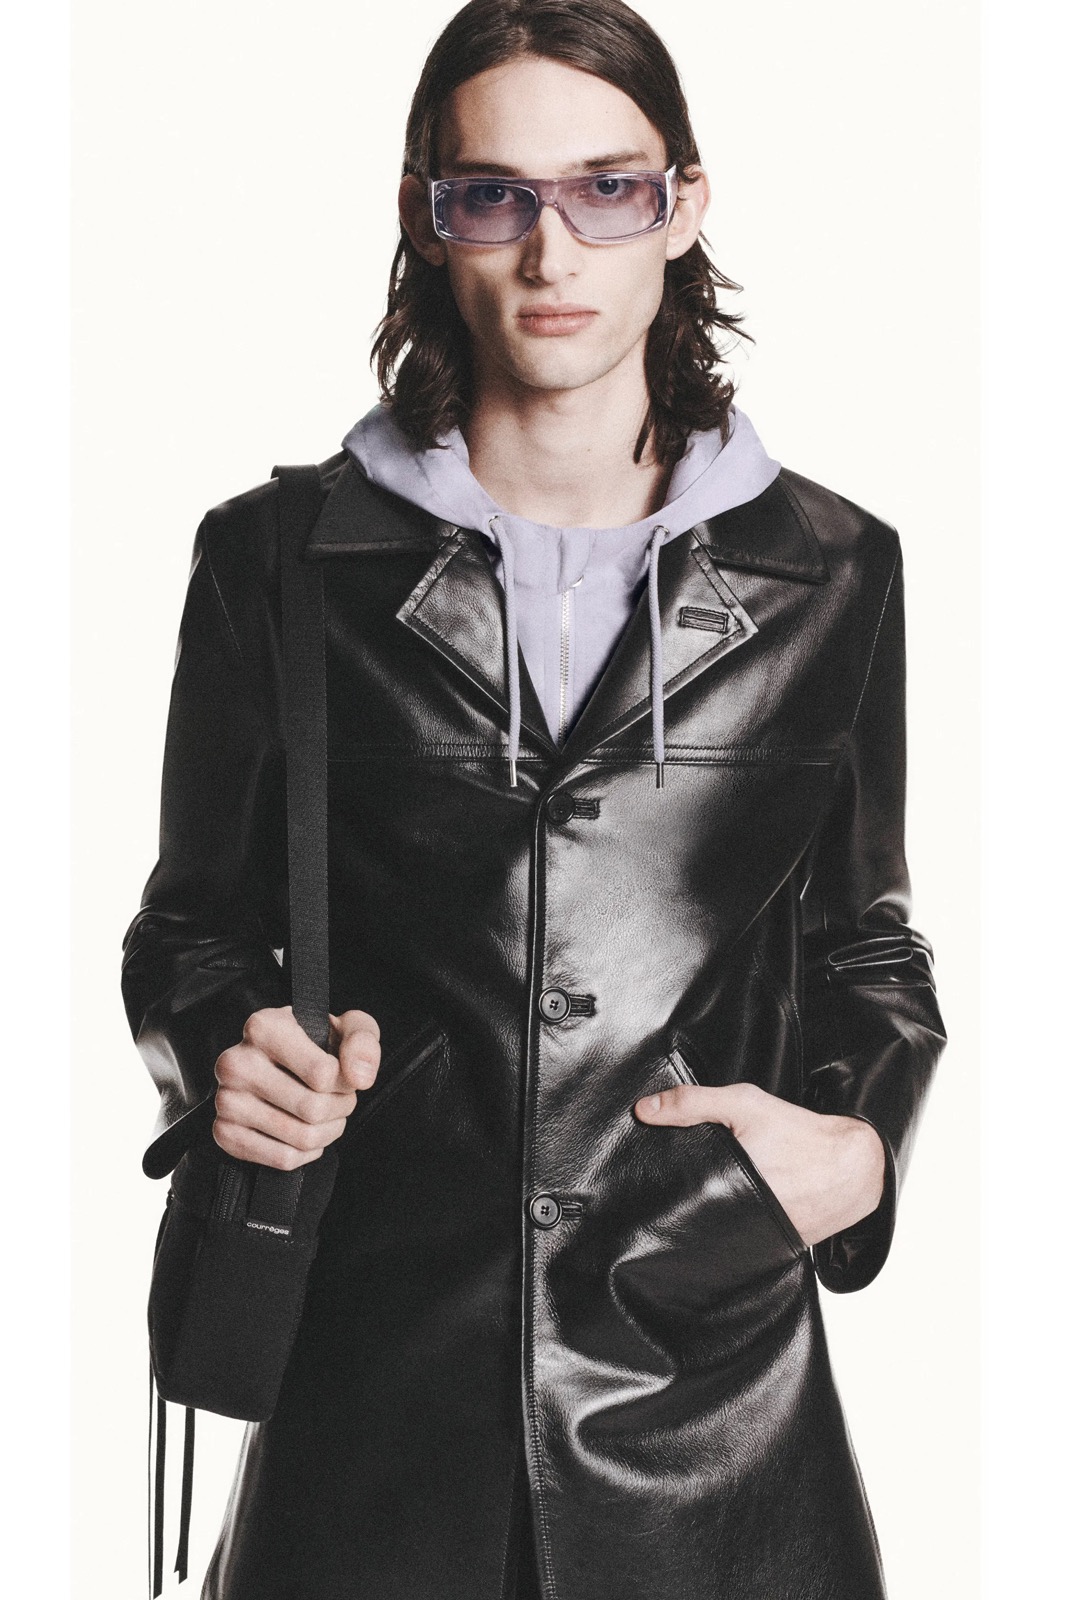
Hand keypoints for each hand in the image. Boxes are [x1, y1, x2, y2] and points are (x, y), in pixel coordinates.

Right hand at [212, 1005, 380, 1169]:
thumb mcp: (347, 1028)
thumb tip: (359, 1077)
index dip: (346, 1082)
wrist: (276, 1064)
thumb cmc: (315, 1044)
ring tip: (325, 1115)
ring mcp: (226, 1099)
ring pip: (301, 1137)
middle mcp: (236, 1062)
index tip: (342, 1076)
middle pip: (313, 1109)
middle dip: (339, 1109)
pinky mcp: (224, 1133)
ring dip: (327, 1132)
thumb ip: (362, 1041)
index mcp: (264, 1027)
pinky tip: (305, 1133)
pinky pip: (283, 1158)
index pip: (323, 1074)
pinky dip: (305, 1153)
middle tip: (337, 1099)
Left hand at [633, 1081, 885, 1246]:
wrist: (854, 1167)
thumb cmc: (799, 1133)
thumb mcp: (745, 1104)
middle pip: (693, 1219)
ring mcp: (757, 1237)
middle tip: (656, 1205)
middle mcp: (741, 1217)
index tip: (639, 1192)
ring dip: (702, 1225)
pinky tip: (722, 1222)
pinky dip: (729, 1232)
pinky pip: (740, 1241)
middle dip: (676, 1212)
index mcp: (729, 1184)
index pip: (678, 1201)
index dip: (658, 1197)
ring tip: (683, 1216)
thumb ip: (692, 1103)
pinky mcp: (773, 1247)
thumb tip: (644, 1110)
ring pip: (713, 1235)